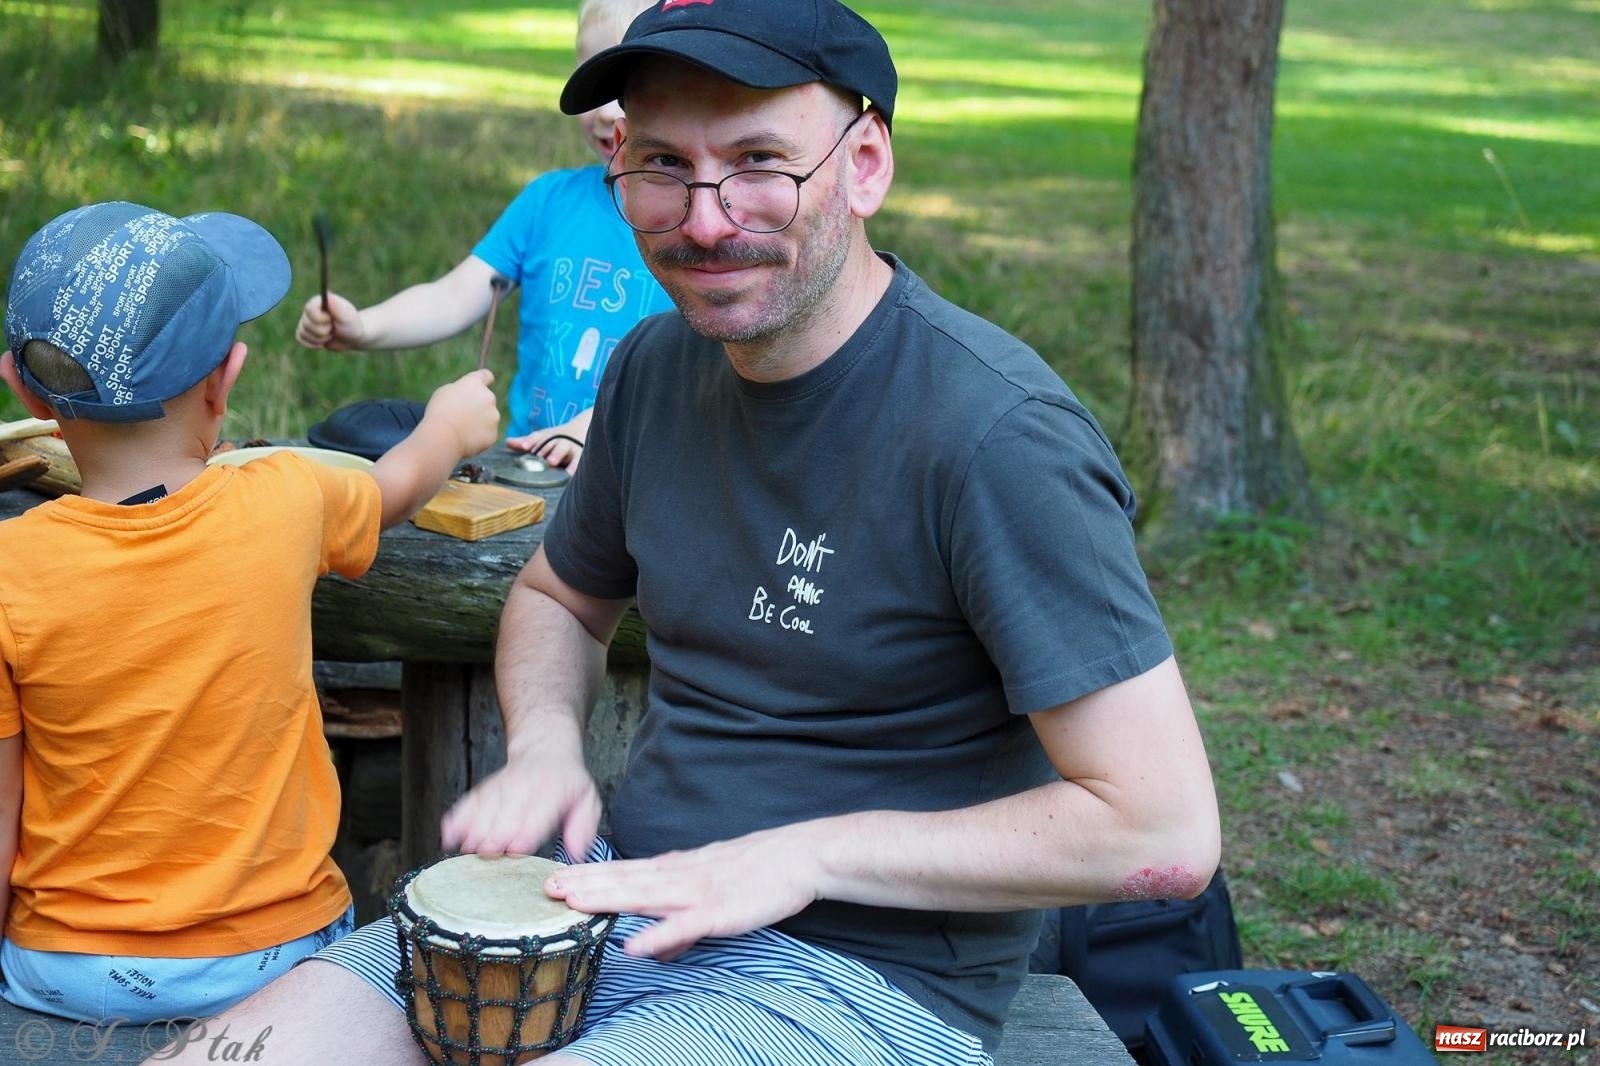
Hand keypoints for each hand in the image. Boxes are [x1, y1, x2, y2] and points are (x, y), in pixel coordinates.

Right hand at [295, 292, 366, 349]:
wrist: (352, 337)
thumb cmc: (352, 324)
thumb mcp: (347, 315)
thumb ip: (337, 305)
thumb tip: (327, 293)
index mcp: (318, 301)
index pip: (309, 309)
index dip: (320, 319)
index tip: (331, 320)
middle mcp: (310, 309)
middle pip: (306, 324)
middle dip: (322, 331)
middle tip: (333, 328)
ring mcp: (307, 320)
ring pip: (303, 332)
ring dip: (320, 339)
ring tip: (330, 334)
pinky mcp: (306, 332)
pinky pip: (301, 339)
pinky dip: (313, 344)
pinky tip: (324, 341)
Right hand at [424, 368, 500, 459]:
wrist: (444, 436)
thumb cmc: (440, 411)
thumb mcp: (445, 392)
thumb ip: (461, 389)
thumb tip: (467, 393)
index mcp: (475, 383)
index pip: (486, 375)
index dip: (484, 380)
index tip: (484, 383)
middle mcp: (489, 397)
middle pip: (487, 399)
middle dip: (478, 405)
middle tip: (463, 414)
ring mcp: (494, 416)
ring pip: (489, 417)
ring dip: (480, 420)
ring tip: (462, 428)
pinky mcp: (494, 432)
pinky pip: (487, 432)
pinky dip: (479, 435)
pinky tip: (466, 437)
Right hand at [440, 744, 601, 860]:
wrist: (545, 749)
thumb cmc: (567, 782)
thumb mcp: (587, 799)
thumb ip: (583, 827)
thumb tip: (576, 853)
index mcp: (552, 792)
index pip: (537, 814)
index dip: (526, 832)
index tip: (515, 848)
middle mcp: (523, 789)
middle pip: (505, 815)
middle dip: (496, 834)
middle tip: (487, 853)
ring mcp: (500, 788)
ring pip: (483, 810)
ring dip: (473, 830)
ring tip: (466, 850)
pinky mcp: (484, 790)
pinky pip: (468, 803)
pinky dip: (456, 819)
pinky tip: (449, 837)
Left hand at [507, 408, 591, 471]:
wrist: (581, 429)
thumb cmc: (556, 438)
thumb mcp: (542, 438)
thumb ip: (526, 442)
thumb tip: (507, 442)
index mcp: (547, 436)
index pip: (538, 437)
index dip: (531, 441)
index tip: (525, 446)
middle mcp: (558, 440)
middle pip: (551, 442)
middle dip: (545, 448)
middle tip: (540, 456)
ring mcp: (570, 446)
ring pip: (564, 449)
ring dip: (558, 454)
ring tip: (552, 462)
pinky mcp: (580, 454)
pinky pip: (578, 460)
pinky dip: (575, 466)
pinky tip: (570, 473)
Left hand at [544, 825, 821, 960]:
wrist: (799, 856)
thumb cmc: (758, 872)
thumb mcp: (712, 889)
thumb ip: (679, 918)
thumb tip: (651, 947)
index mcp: (679, 869)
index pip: (627, 871)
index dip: (590, 875)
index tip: (555, 877)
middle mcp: (682, 877)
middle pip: (626, 881)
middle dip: (586, 885)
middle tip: (546, 886)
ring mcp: (699, 893)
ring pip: (646, 897)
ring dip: (609, 899)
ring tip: (574, 903)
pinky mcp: (720, 913)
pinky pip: (685, 927)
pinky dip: (659, 935)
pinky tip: (634, 945)